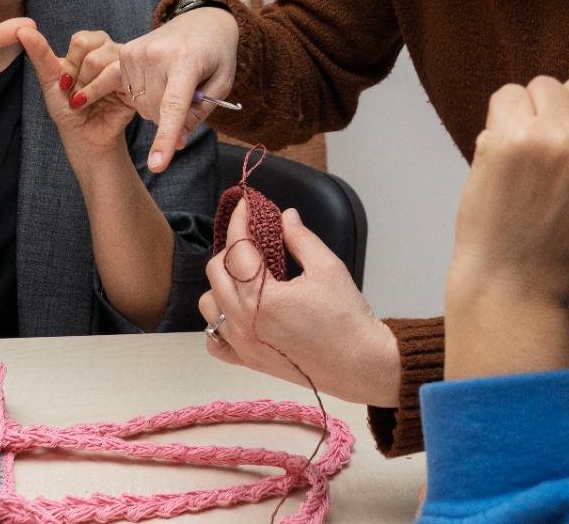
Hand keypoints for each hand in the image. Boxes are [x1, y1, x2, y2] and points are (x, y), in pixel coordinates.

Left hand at [18, 26, 136, 160]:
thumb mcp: (50, 80)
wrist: (83, 136)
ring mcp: (126, 67)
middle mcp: (112, 52)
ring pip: (105, 59)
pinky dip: (97, 90)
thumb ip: (39, 54)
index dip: (70, 62)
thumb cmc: (68, 108)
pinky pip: (117, 74)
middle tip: (76, 94)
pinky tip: (94, 103)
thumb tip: (22, 29)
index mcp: (94, 46)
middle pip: (94, 46)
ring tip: (84, 100)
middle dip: (78, 74)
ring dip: (87, 85)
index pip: (82, 39)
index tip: (65, 83)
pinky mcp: (135, 83)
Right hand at [118, 7, 239, 173]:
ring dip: (157, 105)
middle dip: (172, 115)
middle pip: (156, 111)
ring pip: (141, 105)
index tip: (157, 166)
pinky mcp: (125, 53)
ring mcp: (136, 52)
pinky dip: (144, 95)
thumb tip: (174, 144)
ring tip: (174, 81)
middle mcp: (156, 55)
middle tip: (188, 93)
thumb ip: (198, 114)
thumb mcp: (221, 84)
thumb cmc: (215, 55)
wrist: (201, 22)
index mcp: (186, 61)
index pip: (173, 106)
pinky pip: (129, 92)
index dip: (164, 138)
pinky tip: (156, 82)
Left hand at [199, 200, 400, 406]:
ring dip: (221, 283)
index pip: (238, 249)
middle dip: (231, 248)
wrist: (359, 364)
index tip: (245, 206)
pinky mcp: (248, 361)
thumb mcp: (328, 268)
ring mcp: (243, 344)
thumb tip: (285, 217)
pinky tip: (238, 310)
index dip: (240, 221)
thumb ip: (301, 239)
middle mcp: (244, 322)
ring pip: (209, 304)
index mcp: (263, 298)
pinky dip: (219, 321)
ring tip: (247, 274)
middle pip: (216, 272)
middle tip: (253, 238)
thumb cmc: (347, 319)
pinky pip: (214, 340)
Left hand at [449, 76, 568, 309]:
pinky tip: (505, 152)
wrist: (517, 285)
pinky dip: (501, 118)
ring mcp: (557, 139)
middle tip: (552, 160)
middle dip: (565, 114)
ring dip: (532, 114)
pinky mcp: (512, 139)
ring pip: (544, 86)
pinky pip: (508, 94)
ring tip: (528, 157)